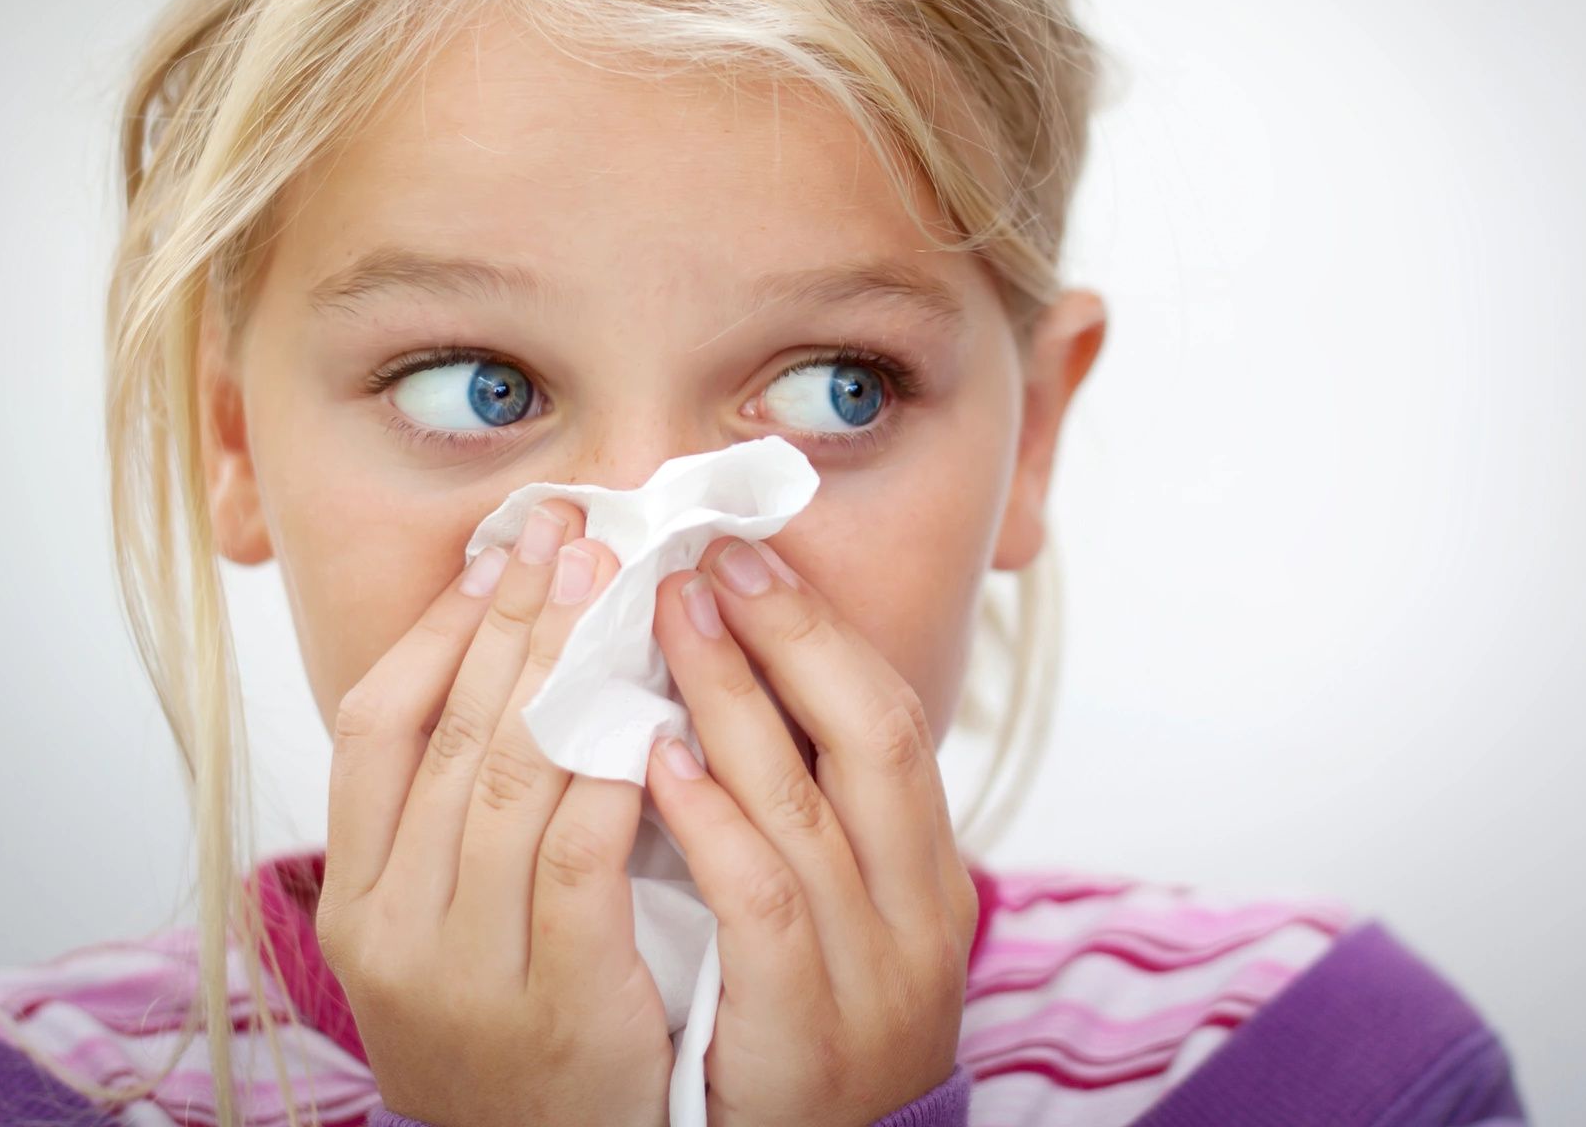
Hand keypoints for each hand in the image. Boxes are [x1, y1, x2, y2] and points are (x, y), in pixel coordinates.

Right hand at [315, 502, 672, 1126]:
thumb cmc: (508, 1030)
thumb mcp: (443, 932)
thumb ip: (452, 820)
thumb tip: (504, 657)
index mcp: (354, 901)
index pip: (373, 728)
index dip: (438, 630)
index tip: (499, 551)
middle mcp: (392, 932)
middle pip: (452, 735)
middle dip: (518, 620)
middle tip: (574, 530)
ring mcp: (468, 972)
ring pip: (513, 781)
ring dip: (572, 670)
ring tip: (620, 588)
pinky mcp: (558, 1005)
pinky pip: (583, 857)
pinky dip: (615, 771)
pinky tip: (653, 706)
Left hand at [644, 535, 977, 1126]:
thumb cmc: (813, 1030)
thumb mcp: (848, 920)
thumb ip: (814, 818)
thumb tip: (741, 687)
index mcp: (931, 871)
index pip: (890, 718)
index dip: (819, 630)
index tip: (743, 554)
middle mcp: (920, 911)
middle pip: (870, 735)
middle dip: (786, 635)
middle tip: (701, 559)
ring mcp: (871, 973)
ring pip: (807, 805)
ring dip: (731, 699)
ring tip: (660, 621)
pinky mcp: (806, 1031)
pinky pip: (763, 903)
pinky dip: (712, 822)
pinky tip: (655, 759)